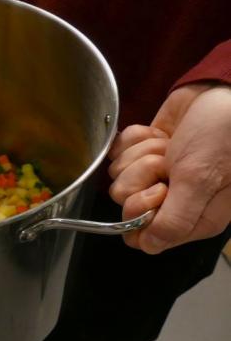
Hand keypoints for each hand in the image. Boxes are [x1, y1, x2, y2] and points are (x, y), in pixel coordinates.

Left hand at [109, 84, 230, 252]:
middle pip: (124, 201)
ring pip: (120, 174)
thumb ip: (174, 219)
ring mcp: (158, 174)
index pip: (142, 236)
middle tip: (169, 162)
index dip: (140, 212)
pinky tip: (161, 134)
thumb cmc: (224, 136)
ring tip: (172, 145)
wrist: (226, 92)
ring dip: (143, 154)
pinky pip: (119, 151)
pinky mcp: (147, 151)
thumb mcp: (200, 180)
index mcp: (192, 218)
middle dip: (142, 175)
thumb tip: (149, 247)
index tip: (158, 190)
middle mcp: (172, 200)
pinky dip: (137, 138)